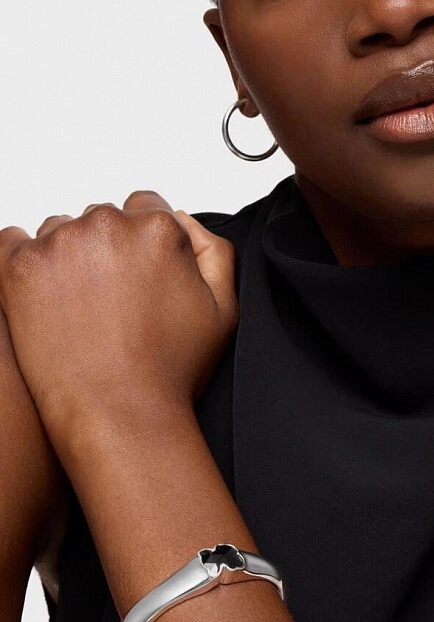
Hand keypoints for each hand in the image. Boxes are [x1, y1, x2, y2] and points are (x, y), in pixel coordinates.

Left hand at [0, 191, 237, 453]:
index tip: (141, 275)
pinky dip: (26, 261)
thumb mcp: (224, 307)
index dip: (148, 244)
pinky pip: (12, 241)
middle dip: (109, 249)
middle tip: (115, 298)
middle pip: (105, 219)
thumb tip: (183, 220)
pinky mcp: (20, 266)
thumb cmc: (169, 367)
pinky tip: (45, 293)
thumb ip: (214, 250)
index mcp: (160, 230)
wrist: (118, 413)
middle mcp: (109, 226)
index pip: (149, 208)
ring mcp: (60, 243)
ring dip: (69, 255)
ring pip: (61, 230)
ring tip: (81, 305)